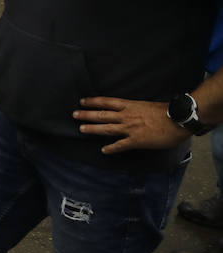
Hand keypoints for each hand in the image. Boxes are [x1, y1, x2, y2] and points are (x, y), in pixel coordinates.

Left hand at [73, 96, 189, 153]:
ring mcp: (130, 128)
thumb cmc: (166, 112)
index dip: (93, 101)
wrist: (178, 120)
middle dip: (87, 114)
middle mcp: (126, 116)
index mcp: (129, 105)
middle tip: (74, 114)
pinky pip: (120, 145)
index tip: (82, 101)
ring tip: (81, 129)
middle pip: (102, 114)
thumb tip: (128, 109)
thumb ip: (134, 108)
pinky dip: (111, 148)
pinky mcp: (136, 140)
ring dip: (93, 129)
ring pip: (107, 128)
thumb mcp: (145, 104)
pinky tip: (104, 150)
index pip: (106, 101)